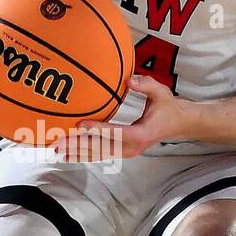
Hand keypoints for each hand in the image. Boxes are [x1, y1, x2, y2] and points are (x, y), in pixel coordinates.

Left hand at [54, 73, 184, 160]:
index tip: (79, 126)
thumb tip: (129, 80)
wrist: (178, 124)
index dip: (97, 129)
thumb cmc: (167, 106)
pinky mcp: (123, 152)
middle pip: (102, 148)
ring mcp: (127, 152)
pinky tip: (69, 155)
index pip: (116, 133)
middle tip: (58, 143)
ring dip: (77, 152)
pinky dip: (84, 155)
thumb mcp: (160, 92)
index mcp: (141, 134)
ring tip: (58, 150)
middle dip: (78, 145)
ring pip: (99, 154)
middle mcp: (132, 147)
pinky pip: (101, 154)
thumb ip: (146, 85)